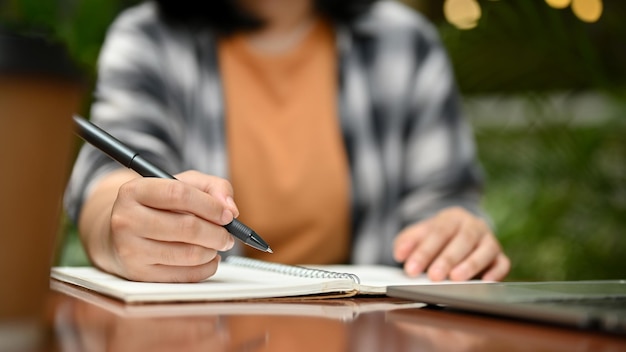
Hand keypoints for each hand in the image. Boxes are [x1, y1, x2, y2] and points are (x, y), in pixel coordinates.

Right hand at [87, 170, 238, 282]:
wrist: (116, 234)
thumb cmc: (155, 206)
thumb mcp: (180, 184)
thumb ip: (212, 187)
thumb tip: (231, 210)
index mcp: (134, 191)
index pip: (178, 194)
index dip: (210, 205)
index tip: (227, 215)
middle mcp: (127, 220)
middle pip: (186, 227)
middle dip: (217, 233)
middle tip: (228, 234)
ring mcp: (130, 250)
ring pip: (188, 254)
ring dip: (213, 251)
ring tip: (217, 244)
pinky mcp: (138, 275)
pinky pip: (185, 276)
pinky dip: (206, 268)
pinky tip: (208, 258)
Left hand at [393, 207, 509, 280]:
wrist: (459, 233)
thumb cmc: (437, 237)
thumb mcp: (418, 235)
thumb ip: (406, 242)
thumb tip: (400, 253)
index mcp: (452, 217)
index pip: (438, 232)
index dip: (425, 251)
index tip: (411, 268)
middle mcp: (474, 226)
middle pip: (462, 240)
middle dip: (447, 259)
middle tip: (433, 276)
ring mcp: (489, 240)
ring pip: (485, 249)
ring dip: (471, 265)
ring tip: (456, 279)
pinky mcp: (500, 256)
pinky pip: (502, 263)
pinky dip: (496, 272)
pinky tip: (485, 282)